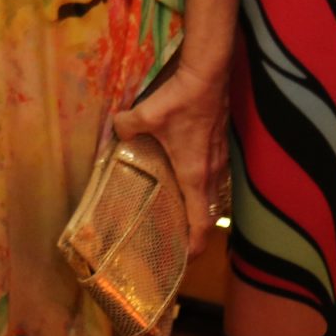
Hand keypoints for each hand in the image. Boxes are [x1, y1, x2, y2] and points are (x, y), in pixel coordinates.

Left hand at [112, 68, 230, 260]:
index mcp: (194, 175)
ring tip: (179, 210)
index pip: (201, 223)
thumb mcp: (146, 116)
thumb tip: (117, 129)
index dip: (195, 245)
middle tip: (176, 238)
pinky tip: (185, 173)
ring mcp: (218, 158)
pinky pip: (212, 173)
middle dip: (195, 229)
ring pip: (211, 192)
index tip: (185, 260)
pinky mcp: (219, 144)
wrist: (209, 75)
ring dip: (199, 205)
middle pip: (207, 212)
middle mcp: (211, 172)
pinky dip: (201, 183)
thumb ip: (127, 126)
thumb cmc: (181, 102)